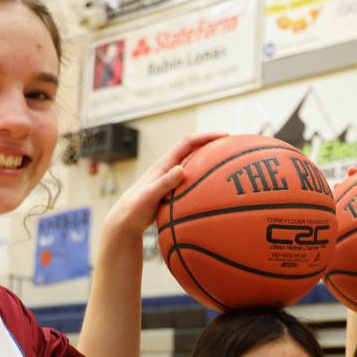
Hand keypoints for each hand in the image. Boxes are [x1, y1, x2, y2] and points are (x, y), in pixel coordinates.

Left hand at [105, 132, 225, 235]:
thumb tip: (181, 169)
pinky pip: (192, 182)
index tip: (224, 136)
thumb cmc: (135, 207)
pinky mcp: (172, 191)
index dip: (206, 136)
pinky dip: (205, 181)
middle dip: (211, 145)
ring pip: (194, 166)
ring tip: (229, 165)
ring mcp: (171, 179)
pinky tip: (215, 191)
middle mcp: (169, 168)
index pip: (188, 143)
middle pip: (193, 150)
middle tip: (231, 146)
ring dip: (209, 162)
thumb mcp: (150, 195)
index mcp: (164, 164)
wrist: (125, 220)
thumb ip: (165, 182)